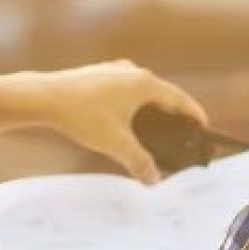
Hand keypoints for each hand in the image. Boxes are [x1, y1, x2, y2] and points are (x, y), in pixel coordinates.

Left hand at [31, 61, 207, 182]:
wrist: (45, 97)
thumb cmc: (83, 115)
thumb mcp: (115, 143)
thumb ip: (139, 162)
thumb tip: (154, 180)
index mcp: (145, 84)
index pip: (180, 99)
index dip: (194, 114)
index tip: (203, 125)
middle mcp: (133, 71)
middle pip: (162, 93)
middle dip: (171, 113)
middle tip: (178, 132)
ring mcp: (115, 69)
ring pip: (142, 89)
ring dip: (150, 107)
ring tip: (151, 128)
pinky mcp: (98, 73)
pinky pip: (125, 87)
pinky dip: (131, 102)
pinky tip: (121, 118)